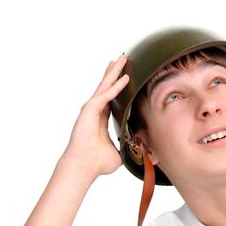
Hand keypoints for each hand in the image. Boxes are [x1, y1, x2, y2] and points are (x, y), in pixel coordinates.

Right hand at [62, 55, 129, 178]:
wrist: (84, 167)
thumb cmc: (97, 163)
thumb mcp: (119, 152)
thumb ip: (128, 147)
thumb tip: (141, 152)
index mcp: (100, 118)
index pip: (110, 97)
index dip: (116, 86)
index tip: (124, 75)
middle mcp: (95, 111)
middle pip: (107, 87)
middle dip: (114, 72)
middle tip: (122, 58)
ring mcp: (91, 109)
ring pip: (104, 86)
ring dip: (113, 72)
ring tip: (120, 59)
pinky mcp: (90, 110)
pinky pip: (105, 95)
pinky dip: (115, 87)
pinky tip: (125, 78)